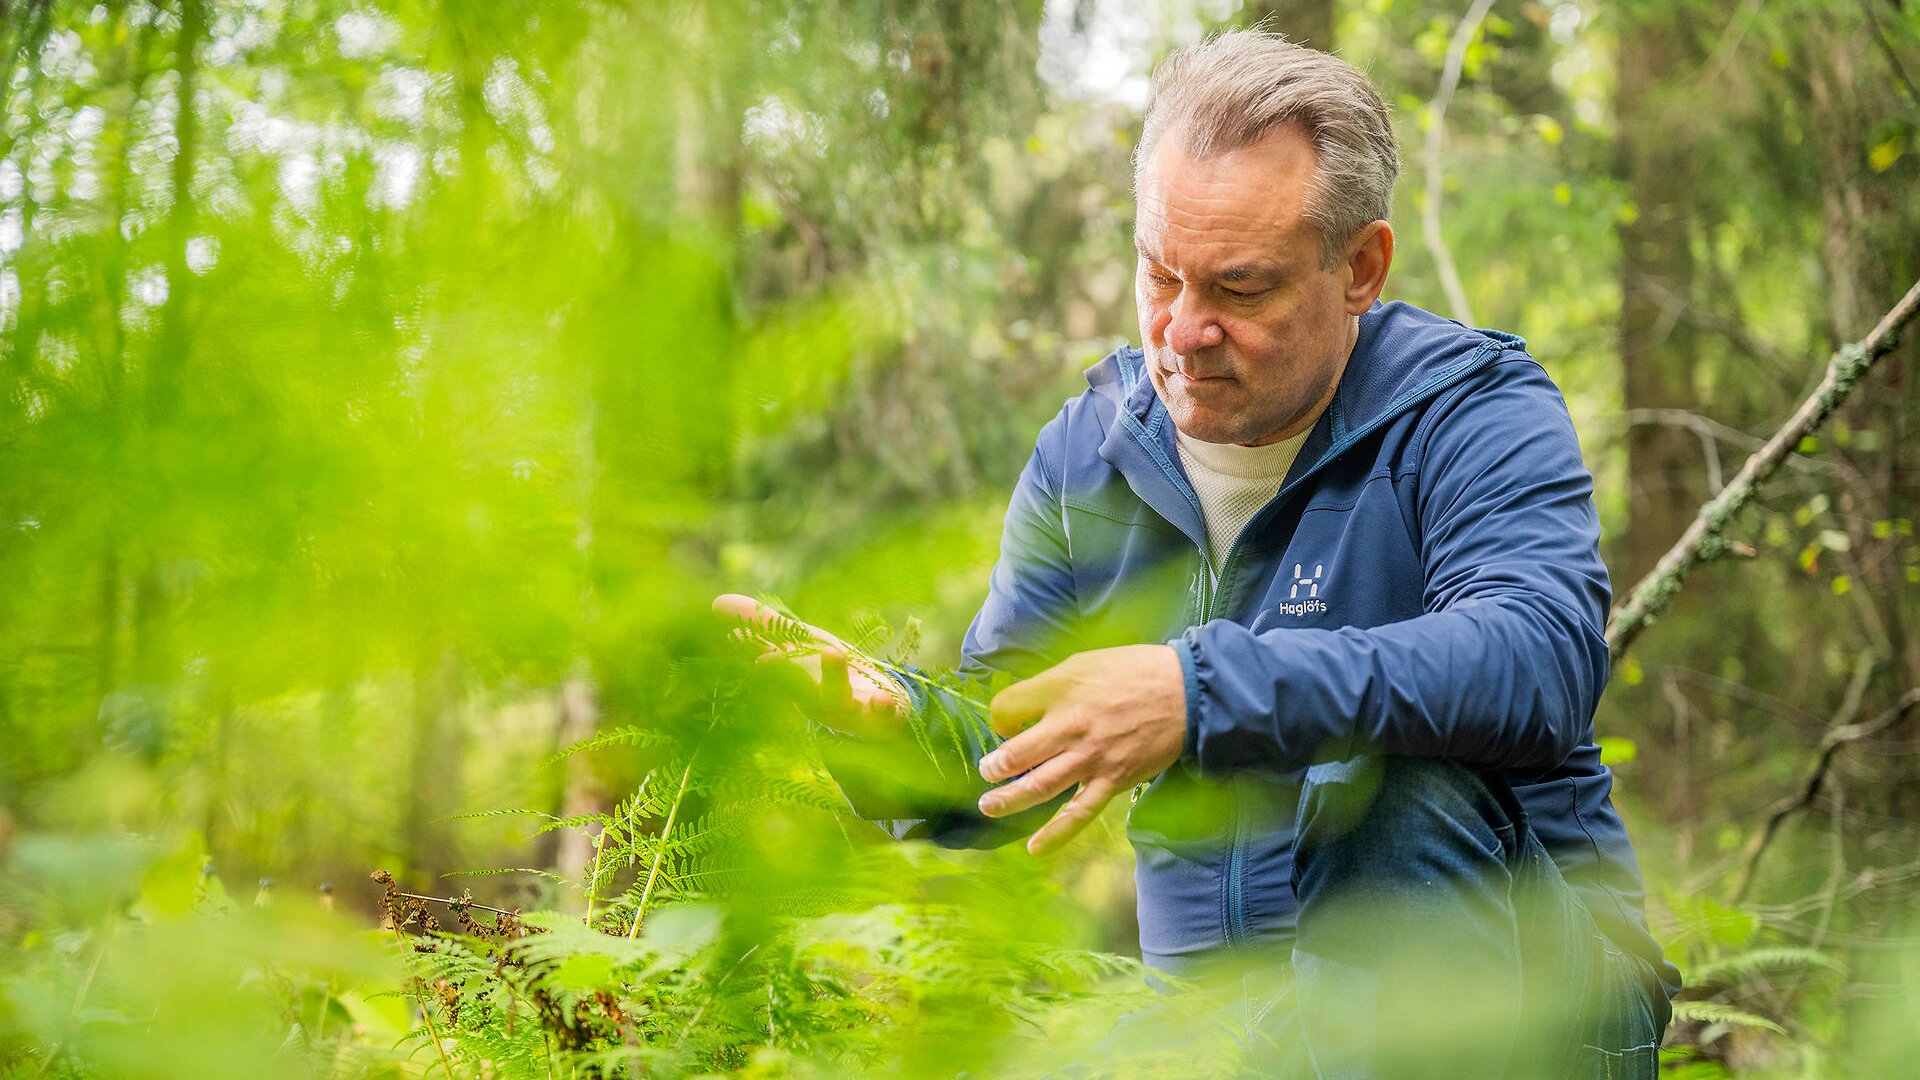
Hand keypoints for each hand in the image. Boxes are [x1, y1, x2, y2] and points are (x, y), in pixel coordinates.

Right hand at [712, 594, 905, 733]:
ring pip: (838, 701)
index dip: (755, 654)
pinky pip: (884, 719)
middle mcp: (818, 702)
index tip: (735, 638)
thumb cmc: (834, 674)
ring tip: (832, 652)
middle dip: (781, 673)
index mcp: (796, 684)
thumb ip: (763, 626)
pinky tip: (885, 700)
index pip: (772, 668)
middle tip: (763, 659)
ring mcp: (852, 712)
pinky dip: (884, 711)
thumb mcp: (801, 644)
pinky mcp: (884, 719)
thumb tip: (714, 604)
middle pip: (798, 687)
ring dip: (834, 678)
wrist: (885, 710)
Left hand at [975, 644, 1186, 854]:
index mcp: (1060, 688)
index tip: (1007, 725)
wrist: (1188, 692)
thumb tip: (1026, 705)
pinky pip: (1078, 813)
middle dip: (994, 767)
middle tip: (986, 773)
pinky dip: (1054, 833)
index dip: (1000, 719)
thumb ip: (1053, 684)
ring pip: (1037, 786)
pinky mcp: (1112, 780)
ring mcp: (1090, 757)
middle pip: (1014, 754)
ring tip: (989, 806)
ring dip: (1008, 800)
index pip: (1006, 708)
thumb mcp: (1086, 661)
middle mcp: (1070, 724)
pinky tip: (1033, 848)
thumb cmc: (1136, 671)